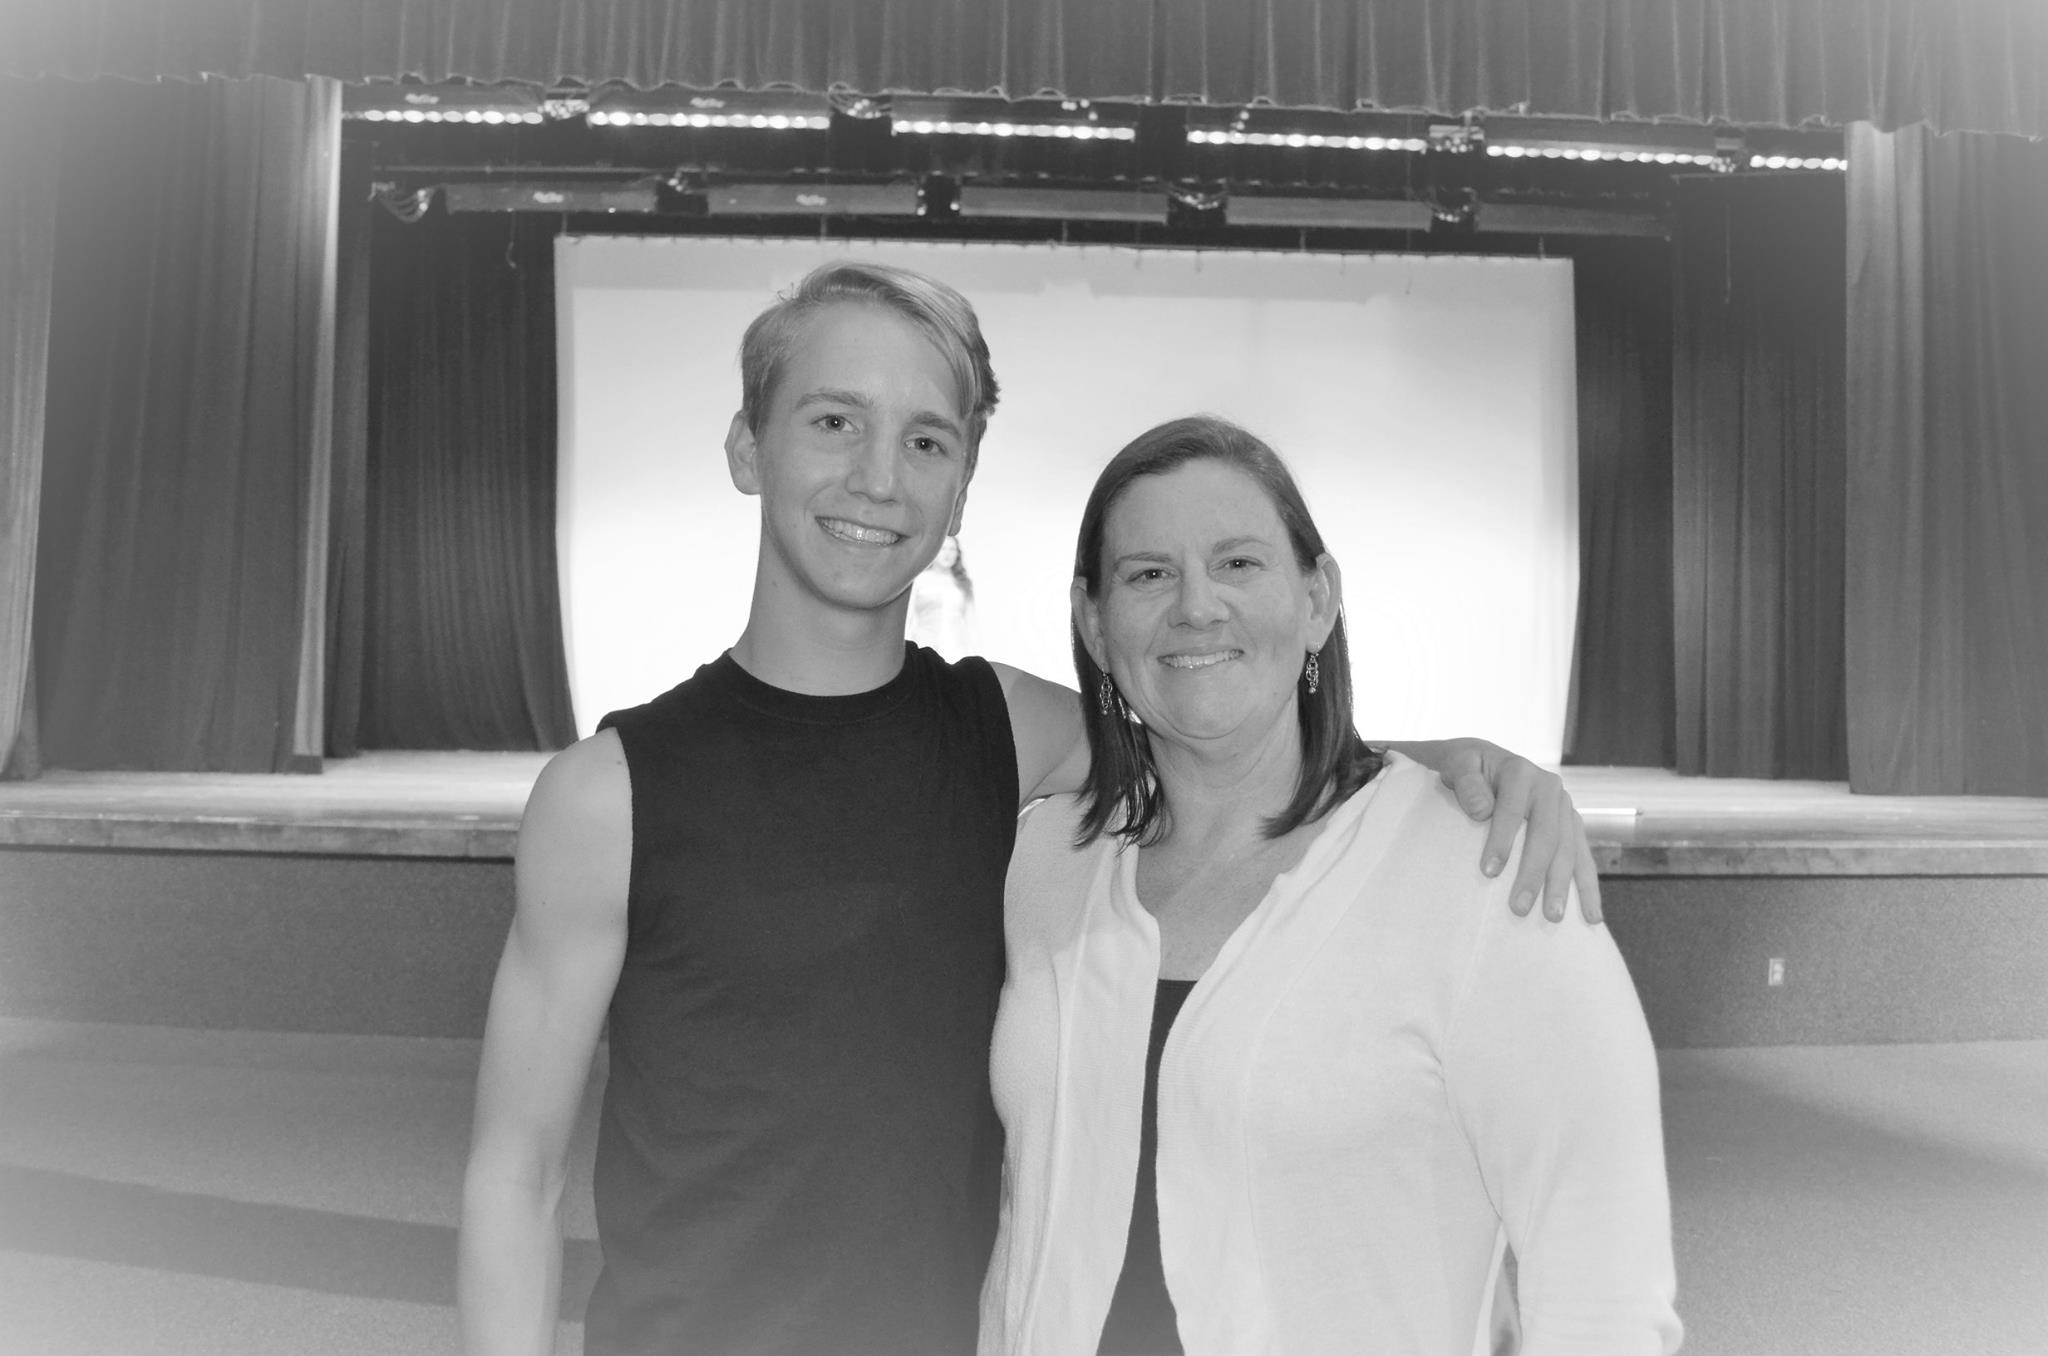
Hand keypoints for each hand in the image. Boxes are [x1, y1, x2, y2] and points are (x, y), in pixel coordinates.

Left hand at [1421, 739, 1601, 923]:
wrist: (1484, 760)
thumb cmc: (1465, 768)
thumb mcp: (1456, 763)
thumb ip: (1466, 782)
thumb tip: (1482, 811)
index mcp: (1520, 771)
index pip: (1512, 811)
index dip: (1501, 841)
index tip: (1488, 873)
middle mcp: (1549, 787)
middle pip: (1546, 836)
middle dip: (1534, 874)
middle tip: (1519, 908)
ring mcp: (1564, 807)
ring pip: (1569, 850)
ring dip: (1563, 886)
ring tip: (1553, 917)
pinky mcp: (1571, 824)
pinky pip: (1583, 857)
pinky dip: (1588, 887)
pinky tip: (1591, 916)